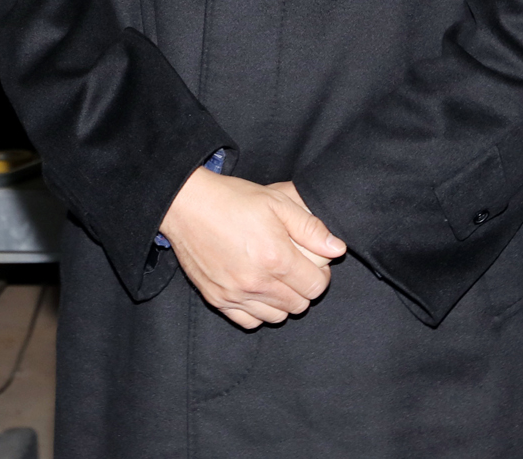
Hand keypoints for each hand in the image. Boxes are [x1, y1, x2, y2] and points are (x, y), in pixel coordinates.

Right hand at [160, 167, 345, 328]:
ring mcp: (235, 294)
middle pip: (299, 305)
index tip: (314, 263)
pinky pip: (249, 322)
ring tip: (275, 278)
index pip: (316, 286)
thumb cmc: (233, 200)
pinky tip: (256, 290)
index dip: (320, 275)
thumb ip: (310, 227)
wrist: (186, 205)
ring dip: (282, 301)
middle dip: (303, 288)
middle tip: (295, 269)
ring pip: (276, 317)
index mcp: (275, 257)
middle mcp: (256, 282)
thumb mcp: (277, 201)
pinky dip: (258, 311)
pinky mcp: (217, 300)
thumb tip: (337, 249)